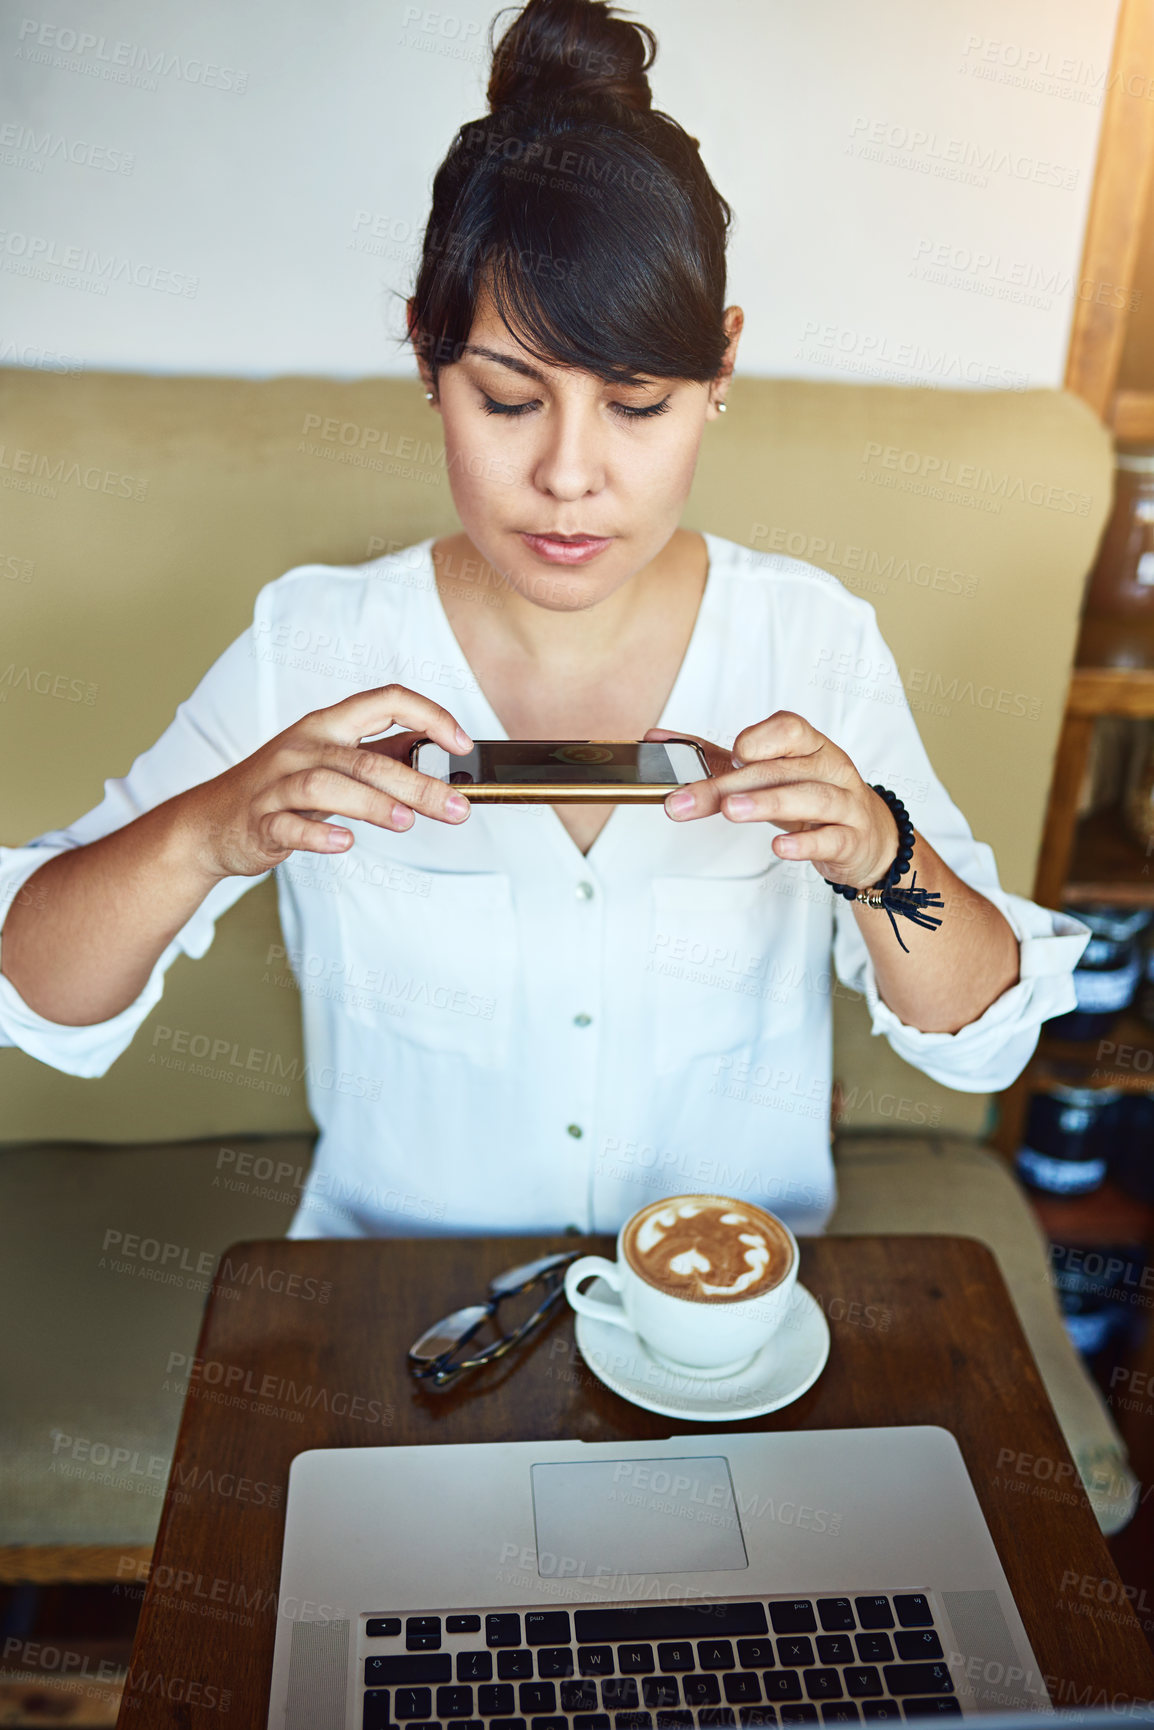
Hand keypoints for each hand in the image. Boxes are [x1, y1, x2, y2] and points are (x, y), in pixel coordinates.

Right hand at [182, 685, 473, 880]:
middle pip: (365, 758)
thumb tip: (438, 753)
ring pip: (327, 785)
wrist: (210, 822)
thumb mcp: (331, 760)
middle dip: (417, 783)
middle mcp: (303, 747)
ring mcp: (278, 784)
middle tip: (456, 807)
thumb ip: (379, 755)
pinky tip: (344, 843)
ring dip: (370, 803)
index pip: (384, 700)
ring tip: (407, 821)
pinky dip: (317, 835)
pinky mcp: (260, 822)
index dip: (428, 715)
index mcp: (326, 725)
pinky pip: (289, 826)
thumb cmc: (280, 788)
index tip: (461, 743)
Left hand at [646, 714, 899, 889]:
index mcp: (809, 746)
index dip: (760, 739)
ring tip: (732, 811)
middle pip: (782, 769)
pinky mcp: (852, 839)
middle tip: (691, 799)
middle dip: (734, 783)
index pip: (789, 729)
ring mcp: (845, 803)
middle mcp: (830, 767)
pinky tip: (779, 846)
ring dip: (768, 802)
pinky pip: (832, 837)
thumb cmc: (809, 797)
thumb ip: (713, 759)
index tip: (733, 753)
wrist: (865, 837)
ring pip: (812, 796)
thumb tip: (657, 739)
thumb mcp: (768, 775)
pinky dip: (806, 842)